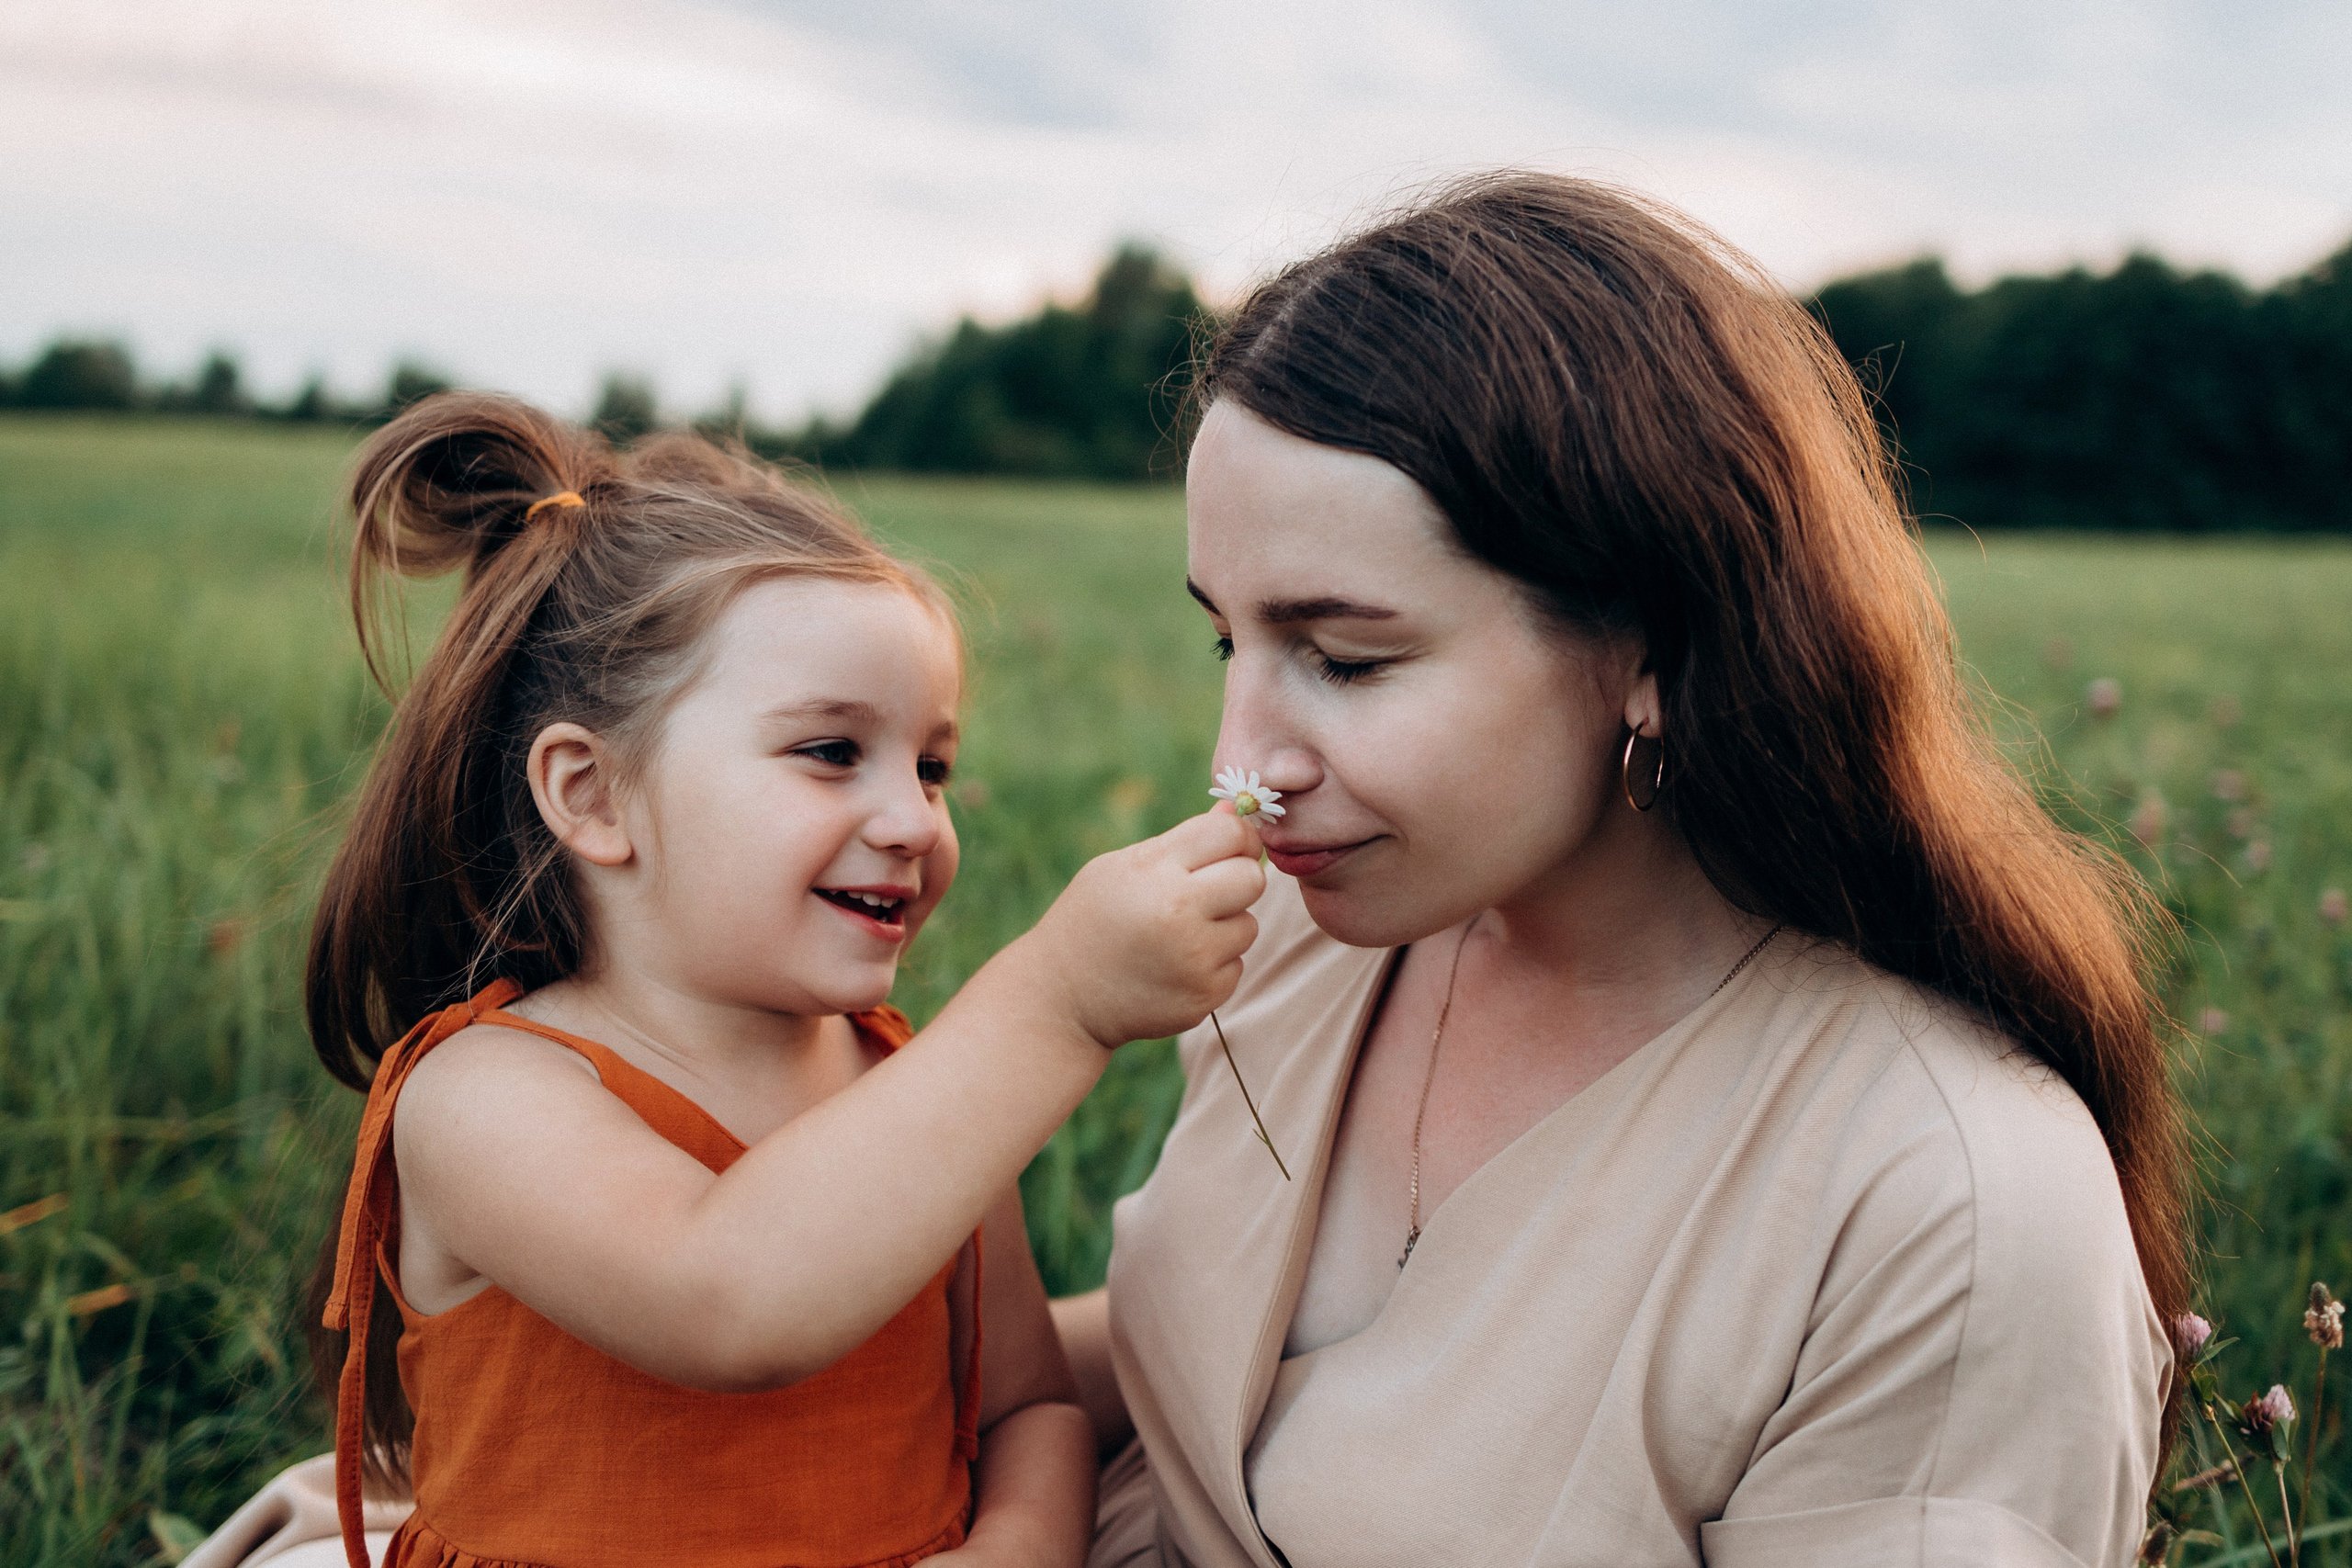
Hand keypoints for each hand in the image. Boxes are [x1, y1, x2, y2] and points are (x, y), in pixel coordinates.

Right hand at [1019, 806, 1264, 1048]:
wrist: (1062, 998)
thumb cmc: (1091, 920)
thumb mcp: (1120, 867)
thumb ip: (1180, 842)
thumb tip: (1232, 812)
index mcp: (1154, 871)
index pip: (1230, 832)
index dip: (1236, 837)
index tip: (1225, 849)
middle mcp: (1178, 913)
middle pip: (1253, 878)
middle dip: (1237, 880)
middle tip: (1206, 892)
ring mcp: (1194, 959)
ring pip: (1248, 925)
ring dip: (1224, 927)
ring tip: (1178, 936)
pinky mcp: (1205, 996)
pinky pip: (1236, 965)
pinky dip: (1213, 965)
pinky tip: (1174, 967)